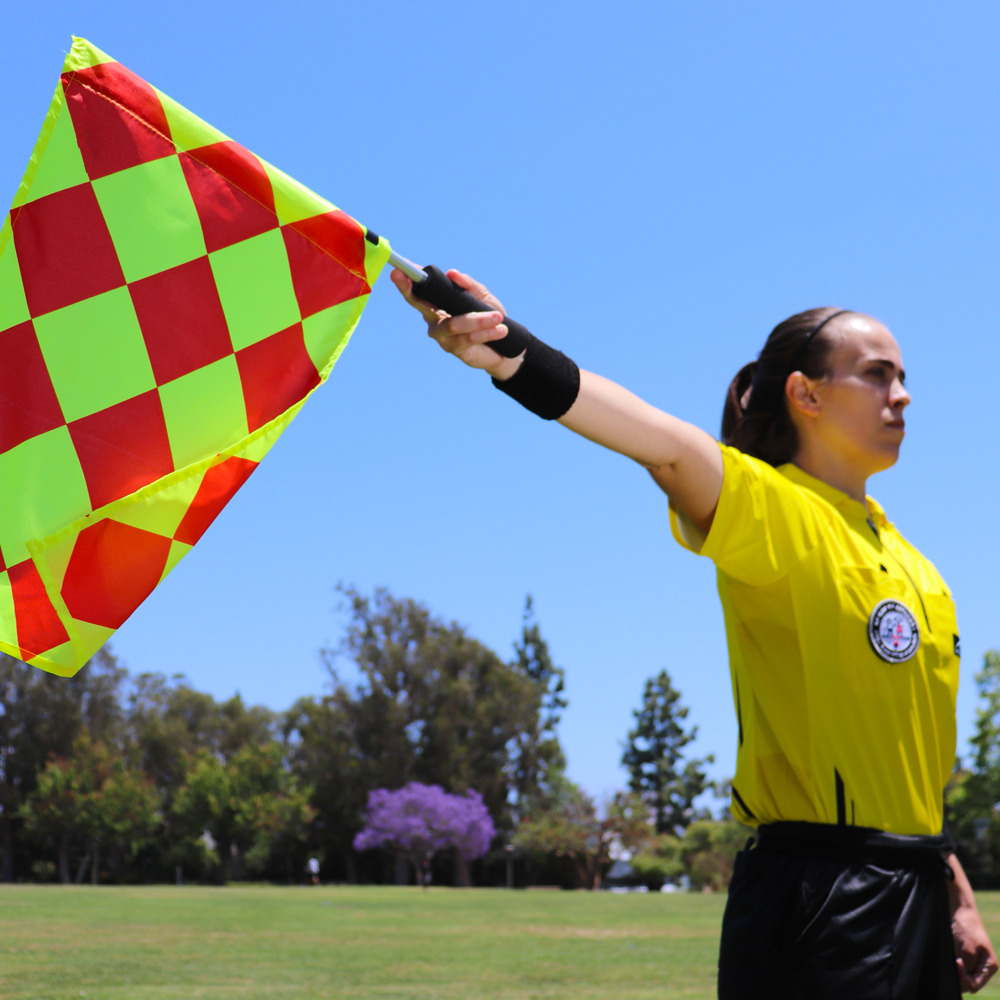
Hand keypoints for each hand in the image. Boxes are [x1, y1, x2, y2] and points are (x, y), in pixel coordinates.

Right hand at [390, 268, 521, 378]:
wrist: (506, 348)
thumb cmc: (490, 317)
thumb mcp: (482, 297)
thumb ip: (468, 285)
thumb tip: (452, 273)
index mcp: (437, 305)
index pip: (419, 292)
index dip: (407, 281)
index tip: (398, 269)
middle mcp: (434, 321)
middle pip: (420, 305)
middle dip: (412, 290)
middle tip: (406, 275)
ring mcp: (442, 337)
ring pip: (454, 324)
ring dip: (478, 320)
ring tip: (498, 317)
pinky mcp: (454, 350)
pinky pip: (468, 338)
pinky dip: (485, 331)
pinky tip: (500, 329)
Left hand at [953, 902, 998, 992]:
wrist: (960, 910)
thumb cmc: (965, 928)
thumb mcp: (966, 950)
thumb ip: (967, 967)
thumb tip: (962, 983)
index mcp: (989, 966)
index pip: (975, 985)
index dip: (964, 978)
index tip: (956, 962)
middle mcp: (984, 967)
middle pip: (969, 983)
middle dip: (959, 976)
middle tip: (951, 961)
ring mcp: (975, 962)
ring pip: (963, 976)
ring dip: (955, 971)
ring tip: (950, 958)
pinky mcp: (965, 957)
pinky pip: (959, 968)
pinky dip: (953, 965)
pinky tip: (949, 957)